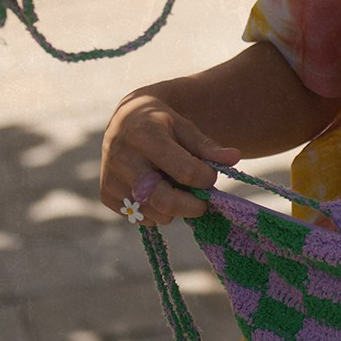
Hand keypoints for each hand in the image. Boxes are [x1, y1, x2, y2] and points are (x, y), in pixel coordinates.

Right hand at [100, 91, 239, 227]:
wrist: (125, 121)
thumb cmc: (161, 125)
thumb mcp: (185, 128)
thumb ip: (208, 147)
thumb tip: (235, 158)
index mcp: (144, 134)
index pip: (184, 171)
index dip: (205, 178)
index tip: (209, 176)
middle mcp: (122, 157)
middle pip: (164, 200)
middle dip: (191, 207)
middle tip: (203, 204)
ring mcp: (111, 179)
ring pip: (153, 213)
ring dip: (174, 210)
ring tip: (176, 189)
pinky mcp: (106, 195)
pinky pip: (140, 218)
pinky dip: (156, 212)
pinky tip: (157, 192)